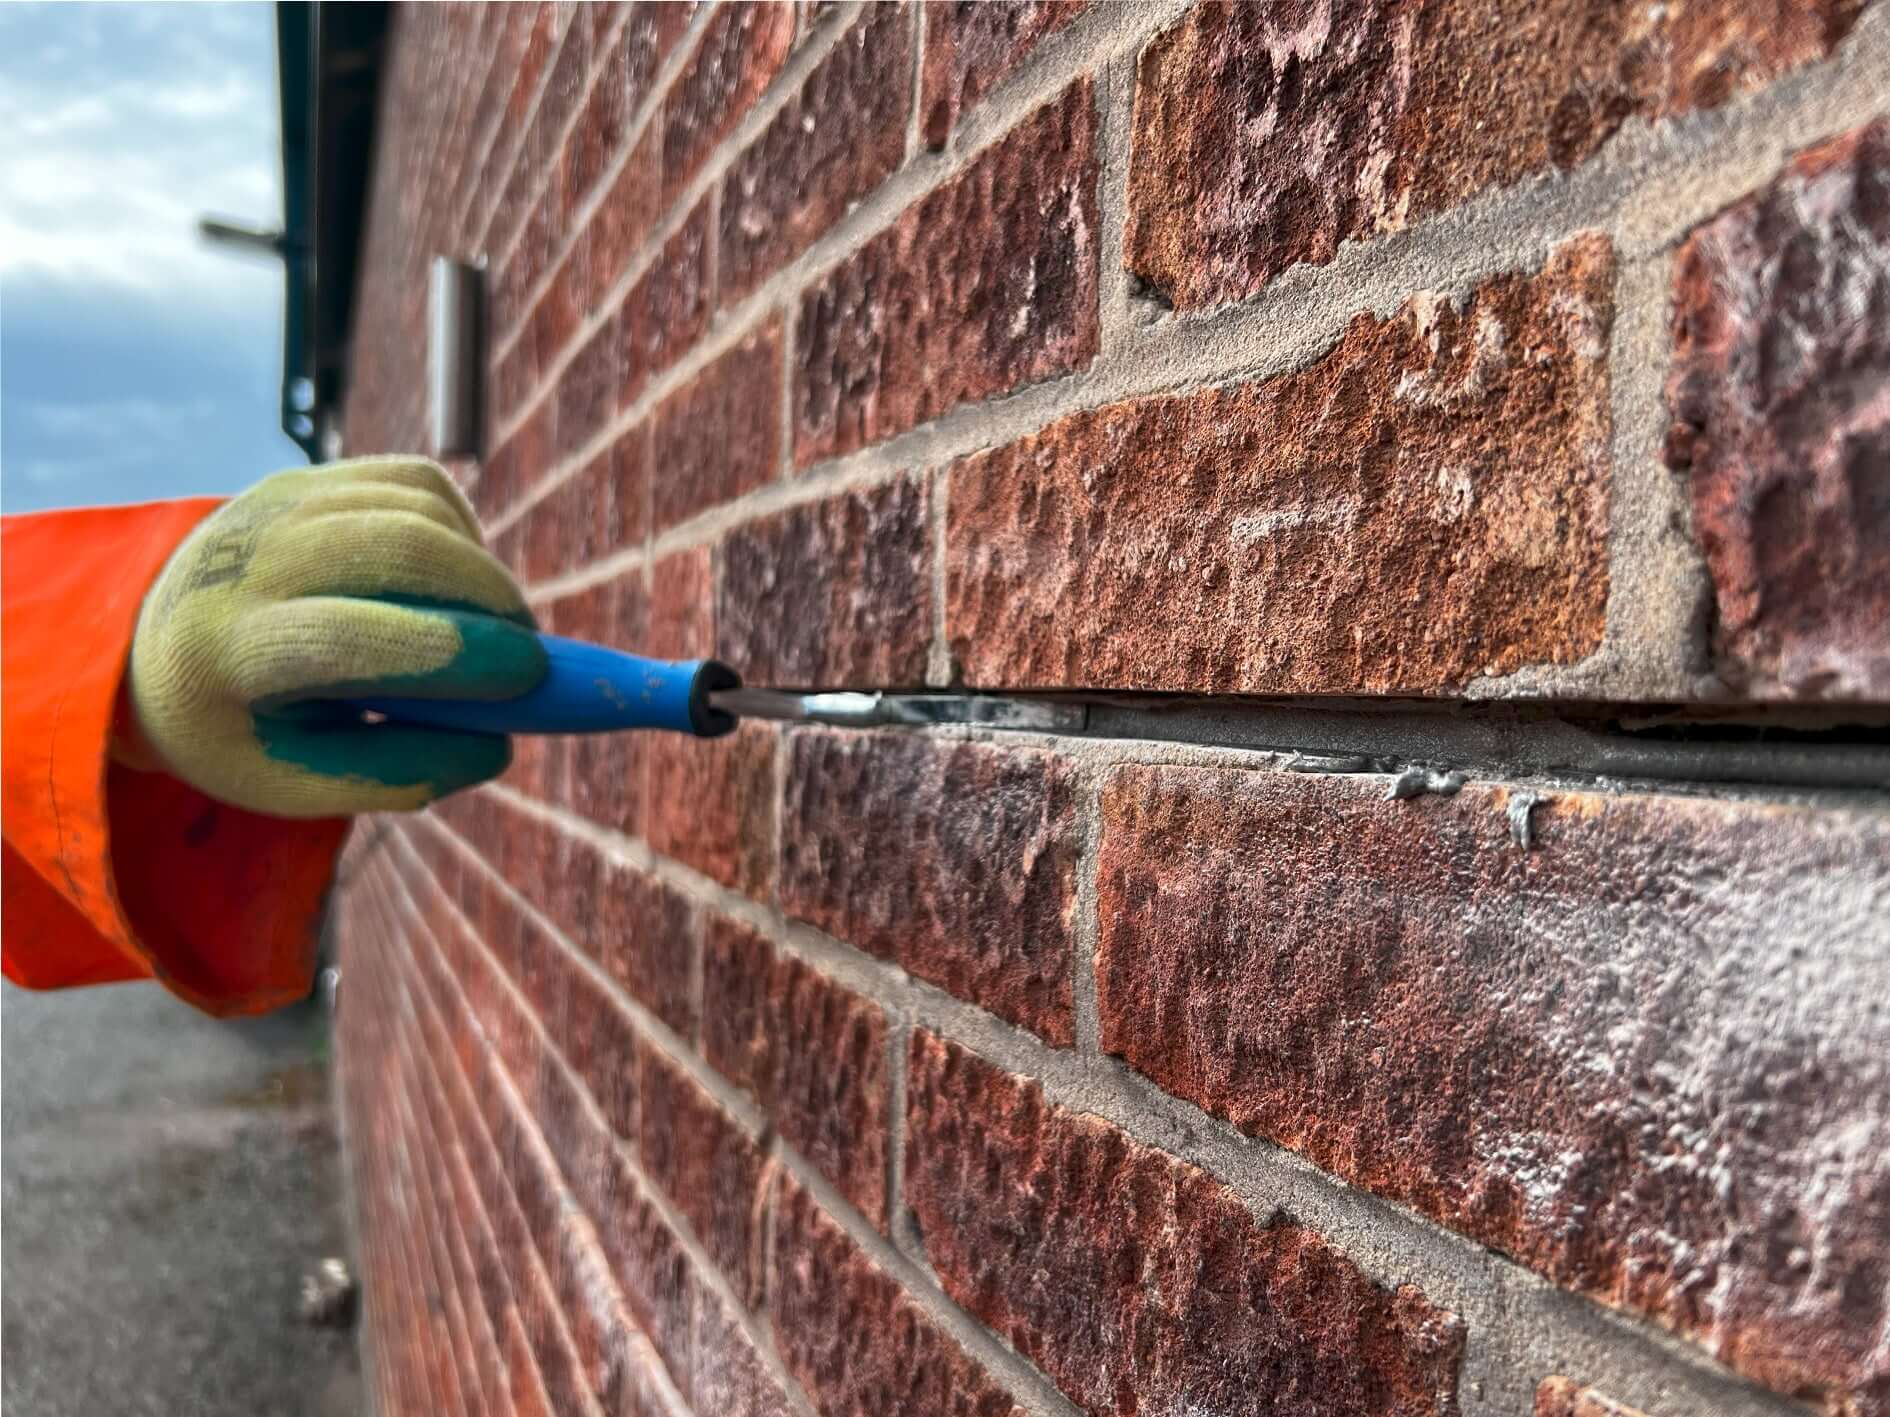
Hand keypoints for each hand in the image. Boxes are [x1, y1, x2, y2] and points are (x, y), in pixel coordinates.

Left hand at [127, 457, 546, 817]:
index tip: (528, 676)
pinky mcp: (309, 477)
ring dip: (483, 570)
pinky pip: (417, 484)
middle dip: (489, 598)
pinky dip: (463, 532)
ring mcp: (277, 505)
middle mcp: (248, 559)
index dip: (453, 652)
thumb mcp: (293, 778)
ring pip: (417, 509)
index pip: (351, 636)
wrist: (158, 639)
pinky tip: (461, 582)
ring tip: (496, 629)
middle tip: (530, 657)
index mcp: (228, 650)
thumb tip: (500, 748)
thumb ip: (394, 772)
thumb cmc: (240, 726)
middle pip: (397, 549)